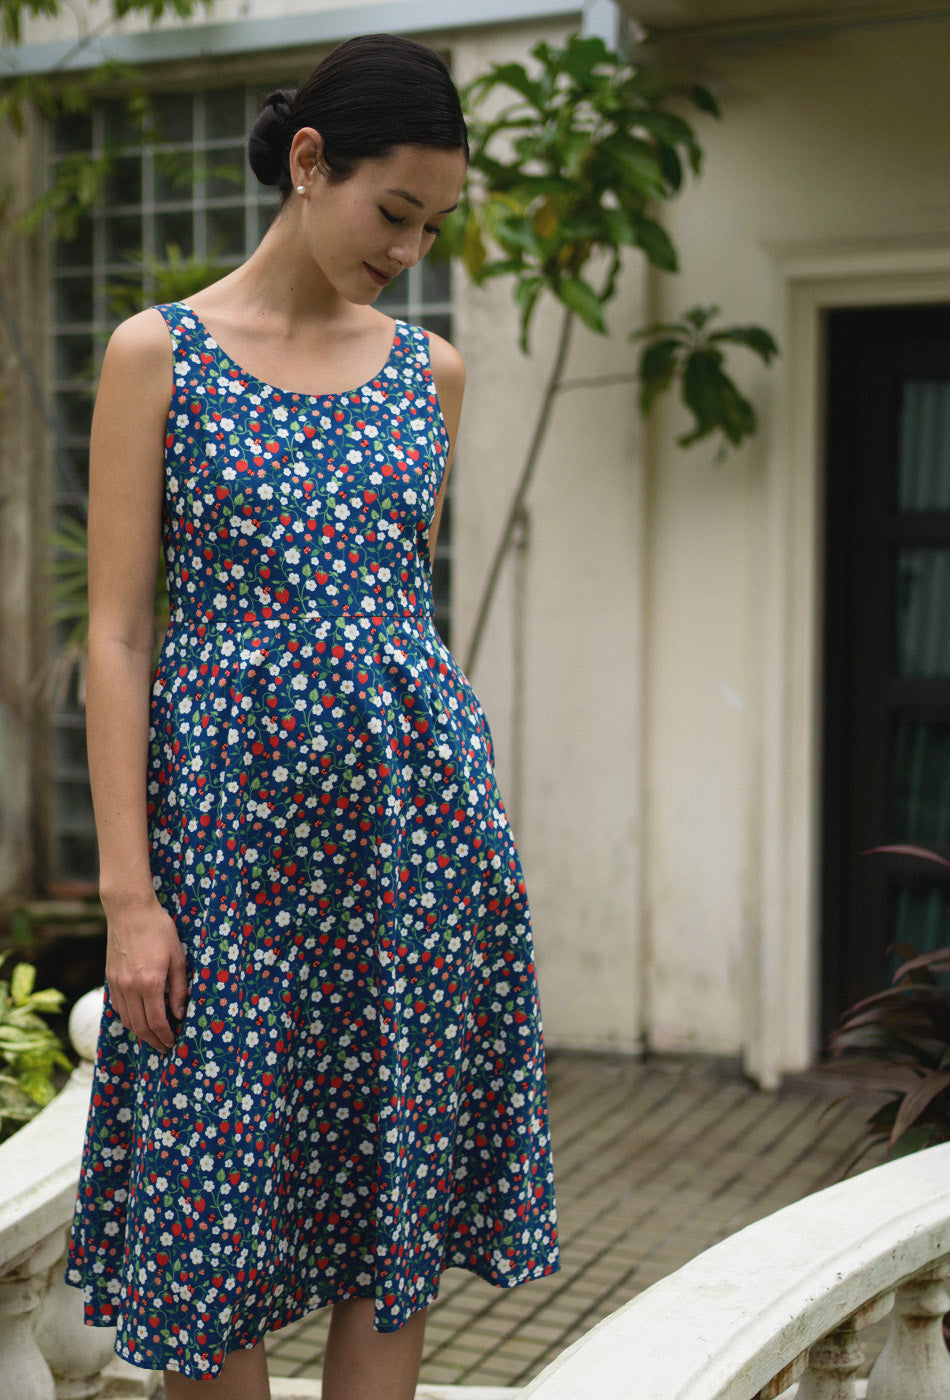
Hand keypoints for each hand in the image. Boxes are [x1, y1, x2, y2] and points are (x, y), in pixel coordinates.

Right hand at [103, 892, 188, 1053]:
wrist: (130, 910)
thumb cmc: (159, 929)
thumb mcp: (178, 957)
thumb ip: (179, 988)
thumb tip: (180, 1014)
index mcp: (149, 982)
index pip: (156, 1022)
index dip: (166, 1036)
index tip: (174, 1043)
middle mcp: (130, 987)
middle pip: (139, 1026)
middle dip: (153, 1041)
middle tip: (165, 1047)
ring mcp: (116, 983)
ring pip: (126, 1019)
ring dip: (140, 1033)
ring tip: (153, 1037)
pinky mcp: (110, 978)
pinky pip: (118, 1006)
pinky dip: (129, 1017)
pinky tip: (139, 1018)